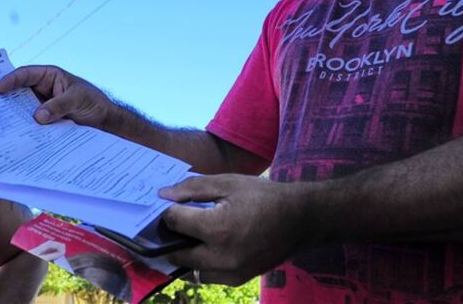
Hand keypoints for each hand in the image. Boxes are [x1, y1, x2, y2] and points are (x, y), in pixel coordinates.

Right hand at [0, 66, 111, 127]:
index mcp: (49, 76)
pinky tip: (12, 136)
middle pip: (18, 92)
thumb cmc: (93, 102)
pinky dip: (21, 128)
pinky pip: (29, 123)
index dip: (10, 80)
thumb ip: (58, 106)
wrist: (104, 121)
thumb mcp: (77, 99)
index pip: (25, 75)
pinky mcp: (43, 122)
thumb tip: (37, 117)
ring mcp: (41, 106)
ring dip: (10, 115)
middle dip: (3, 98)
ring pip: (21, 109)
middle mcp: (41, 90)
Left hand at [158, 174, 310, 285]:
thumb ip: (193, 188)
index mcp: (218, 228)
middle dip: (170, 237)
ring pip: (190, 270)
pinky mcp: (238, 279)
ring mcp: (230, 272)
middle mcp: (221, 256)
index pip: (175, 222)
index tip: (168, 204)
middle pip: (177, 253)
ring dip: (184, 255)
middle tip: (169, 224)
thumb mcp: (228, 183)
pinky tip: (204, 247)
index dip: (168, 211)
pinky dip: (201, 264)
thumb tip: (163, 195)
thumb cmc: (263, 196)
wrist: (299, 219)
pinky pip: (207, 276)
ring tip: (186, 237)